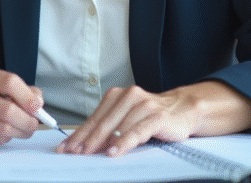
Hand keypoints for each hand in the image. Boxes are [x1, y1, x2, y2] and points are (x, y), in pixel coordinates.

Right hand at [0, 64, 43, 145]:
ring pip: (4, 128)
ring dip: (20, 131)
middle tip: (34, 122)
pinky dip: (7, 137)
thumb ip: (20, 88)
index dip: (27, 96)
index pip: (9, 82)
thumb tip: (37, 102)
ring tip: (24, 128)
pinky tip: (7, 131)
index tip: (37, 105)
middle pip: (8, 110)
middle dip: (28, 120)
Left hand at [56, 81, 250, 156]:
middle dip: (85, 139)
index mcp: (117, 96)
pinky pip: (137, 131)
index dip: (79, 134)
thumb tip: (84, 144)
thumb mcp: (128, 118)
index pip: (94, 118)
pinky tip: (114, 152)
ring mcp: (143, 105)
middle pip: (102, 121)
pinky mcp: (157, 116)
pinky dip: (124, 142)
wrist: (185, 109)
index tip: (65, 147)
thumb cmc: (153, 116)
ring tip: (89, 154)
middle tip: (73, 153)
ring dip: (101, 142)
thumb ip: (110, 127)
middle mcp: (128, 96)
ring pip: (117, 126)